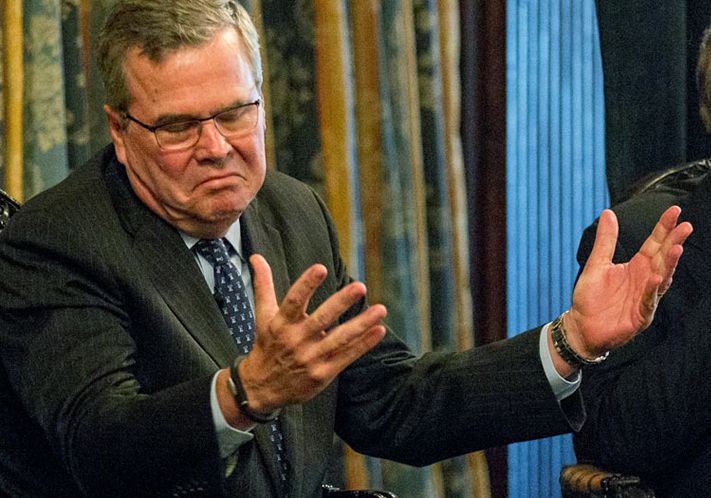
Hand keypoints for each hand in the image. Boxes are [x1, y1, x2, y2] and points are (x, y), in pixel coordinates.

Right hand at [237, 254, 386, 413]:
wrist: (260, 389)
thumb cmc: (266, 346)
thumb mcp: (262, 316)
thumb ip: (263, 285)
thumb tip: (256, 256)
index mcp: (281, 324)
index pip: (294, 301)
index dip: (306, 284)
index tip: (320, 268)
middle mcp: (296, 340)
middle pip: (321, 319)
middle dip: (341, 302)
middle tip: (360, 286)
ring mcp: (310, 358)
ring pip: (339, 339)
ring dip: (361, 324)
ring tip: (380, 310)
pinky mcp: (322, 374)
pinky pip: (346, 357)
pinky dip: (364, 344)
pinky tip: (379, 331)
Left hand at [564, 206, 692, 358]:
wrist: (580, 326)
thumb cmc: (590, 297)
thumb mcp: (597, 264)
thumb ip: (605, 241)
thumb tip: (608, 212)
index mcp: (637, 266)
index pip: (654, 243)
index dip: (664, 228)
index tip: (675, 210)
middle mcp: (645, 280)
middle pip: (662, 258)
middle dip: (675, 242)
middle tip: (686, 226)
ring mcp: (646, 298)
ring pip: (661, 278)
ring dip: (669, 265)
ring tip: (676, 248)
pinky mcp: (640, 316)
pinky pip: (648, 301)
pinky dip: (651, 290)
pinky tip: (655, 278)